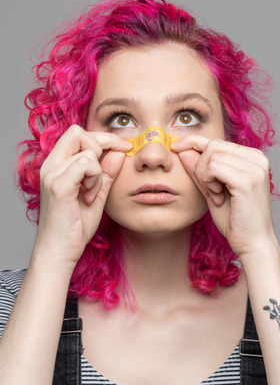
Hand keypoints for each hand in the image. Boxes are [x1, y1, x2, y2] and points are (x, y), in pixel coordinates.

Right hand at [33, 125, 131, 266]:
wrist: (60, 252)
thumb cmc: (75, 226)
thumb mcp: (96, 193)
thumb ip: (107, 172)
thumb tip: (119, 152)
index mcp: (56, 165)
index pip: (78, 133)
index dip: (104, 137)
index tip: (124, 148)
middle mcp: (50, 165)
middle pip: (78, 132)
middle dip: (102, 143)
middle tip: (110, 166)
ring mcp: (52, 174)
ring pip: (87, 150)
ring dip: (98, 170)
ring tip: (93, 192)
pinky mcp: (59, 186)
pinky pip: (85, 164)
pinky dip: (95, 178)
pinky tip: (90, 196)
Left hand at [171, 136, 273, 257]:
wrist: (252, 243)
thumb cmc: (235, 220)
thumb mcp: (211, 190)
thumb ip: (199, 170)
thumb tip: (182, 150)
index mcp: (252, 158)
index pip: (217, 141)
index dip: (193, 142)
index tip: (176, 147)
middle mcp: (257, 158)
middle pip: (212, 145)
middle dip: (200, 167)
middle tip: (210, 190)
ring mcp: (254, 167)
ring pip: (210, 156)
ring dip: (205, 177)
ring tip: (217, 196)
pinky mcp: (247, 179)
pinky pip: (213, 167)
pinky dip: (208, 182)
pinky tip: (218, 197)